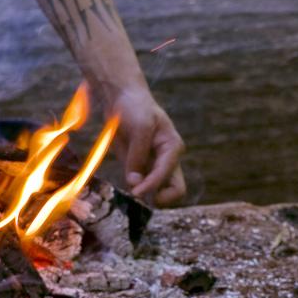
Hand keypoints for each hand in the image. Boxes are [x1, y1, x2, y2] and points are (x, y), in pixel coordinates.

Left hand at [108, 86, 185, 206]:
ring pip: (158, 191)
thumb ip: (138, 155)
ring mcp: (153, 165)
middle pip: (175, 189)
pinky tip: (124, 187)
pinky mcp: (139, 167)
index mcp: (173, 148)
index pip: (168, 174)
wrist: (122, 98)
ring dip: (146, 195)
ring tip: (129, 194)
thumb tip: (134, 182)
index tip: (136, 192)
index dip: (153, 185)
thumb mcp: (140, 127)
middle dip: (160, 198)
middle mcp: (167, 159)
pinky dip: (134, 189)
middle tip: (140, 199)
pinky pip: (140, 185)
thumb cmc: (135, 107)